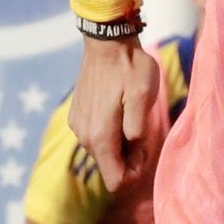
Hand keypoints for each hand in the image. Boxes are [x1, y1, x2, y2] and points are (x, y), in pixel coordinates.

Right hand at [67, 35, 159, 189]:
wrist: (107, 42)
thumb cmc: (130, 68)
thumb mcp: (142, 96)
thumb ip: (137, 130)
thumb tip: (132, 150)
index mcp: (100, 136)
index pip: (116, 181)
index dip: (135, 172)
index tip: (145, 149)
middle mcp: (84, 136)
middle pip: (110, 166)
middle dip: (130, 157)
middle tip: (143, 129)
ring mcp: (77, 126)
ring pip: (103, 152)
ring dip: (121, 143)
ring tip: (133, 116)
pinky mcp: (77, 116)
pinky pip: (96, 137)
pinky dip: (110, 132)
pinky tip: (120, 110)